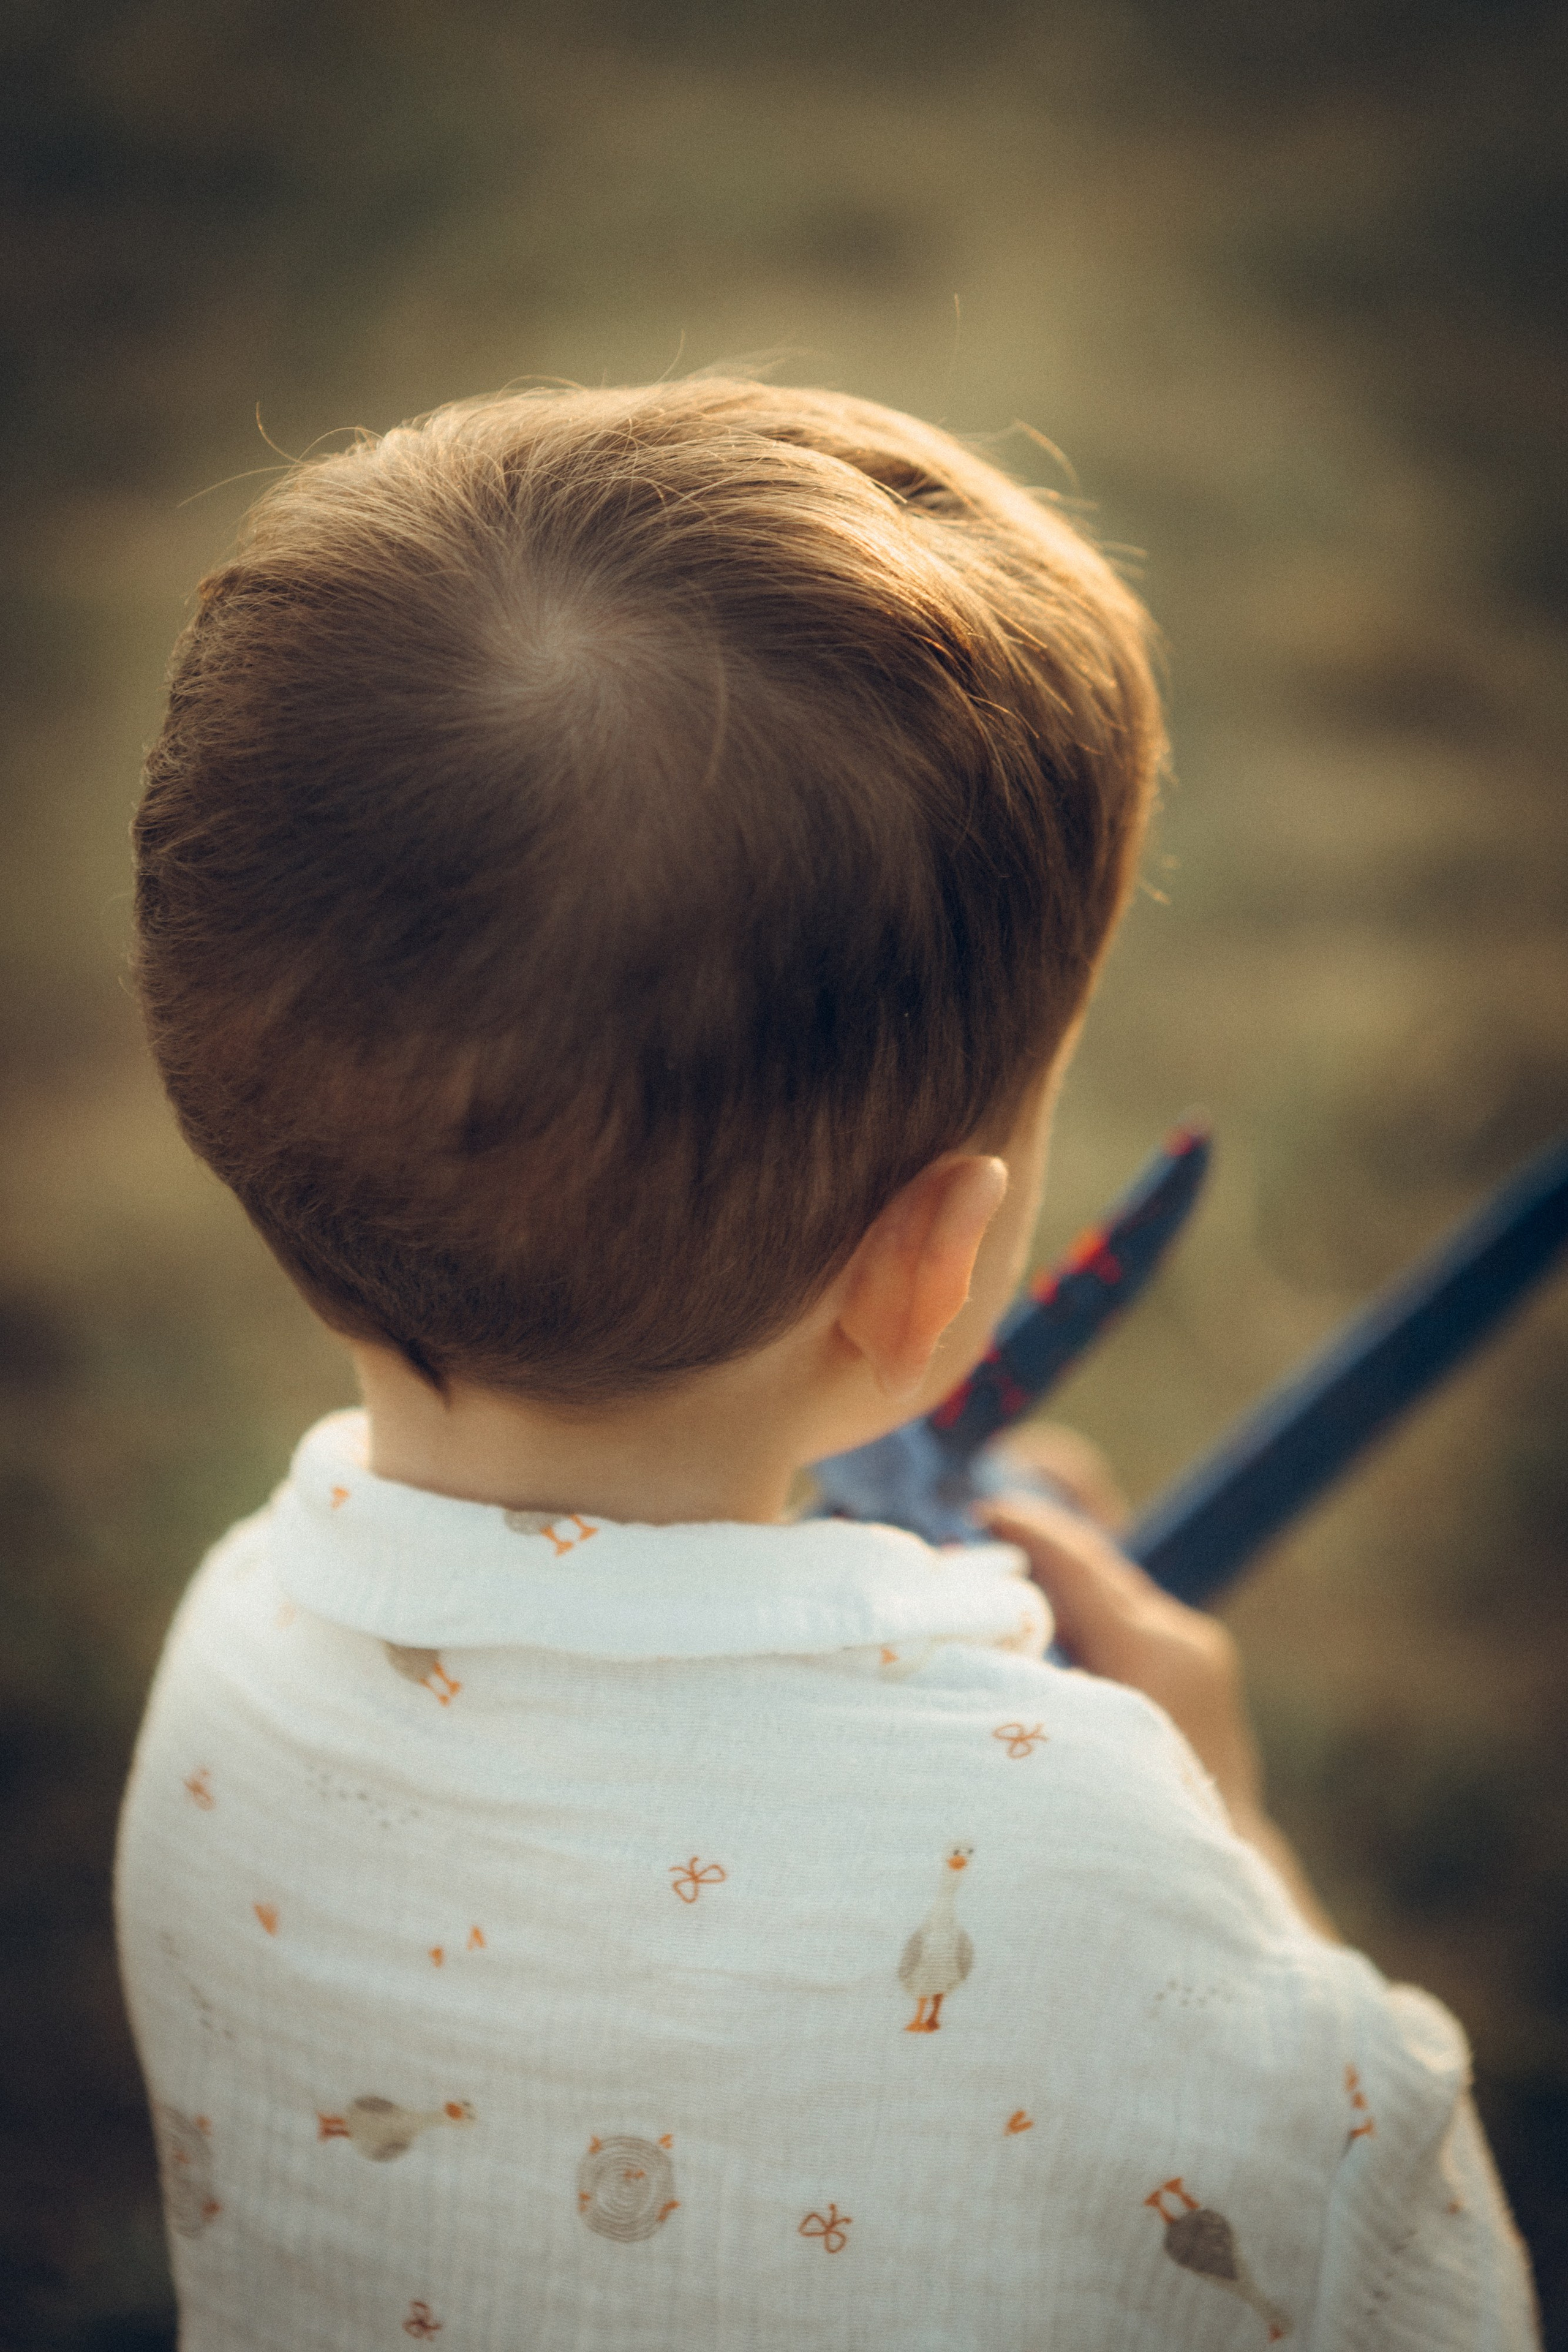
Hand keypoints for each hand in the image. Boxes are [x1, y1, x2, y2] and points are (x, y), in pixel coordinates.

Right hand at [978, 1470, 1336, 1938]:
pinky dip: (1081, 1611)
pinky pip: (1125, 1623)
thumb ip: (1021, 1682)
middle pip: (1097, 1568)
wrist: (1226, 1873)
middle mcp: (1182, 1638)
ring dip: (1057, 1579)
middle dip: (1038, 1546)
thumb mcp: (1067, 1747)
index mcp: (1154, 1650)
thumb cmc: (1136, 1827)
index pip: (1079, 1565)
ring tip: (996, 1569)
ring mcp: (1195, 1653)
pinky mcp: (1194, 1671)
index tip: (979, 1511)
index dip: (1027, 1531)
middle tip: (974, 1531)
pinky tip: (1040, 1619)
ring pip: (1111, 1593)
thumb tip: (960, 1636)